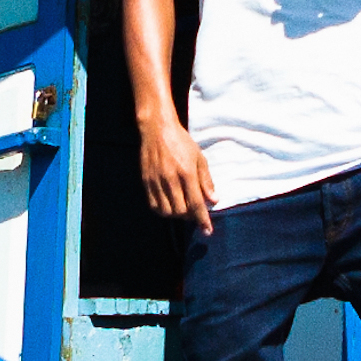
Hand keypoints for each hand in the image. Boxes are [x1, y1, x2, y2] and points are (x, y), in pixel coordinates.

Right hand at [139, 117, 216, 234]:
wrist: (157, 129)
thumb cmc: (182, 142)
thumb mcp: (199, 158)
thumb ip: (206, 181)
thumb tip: (213, 200)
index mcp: (186, 173)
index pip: (196, 204)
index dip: (202, 220)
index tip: (207, 231)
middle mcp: (170, 179)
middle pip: (180, 211)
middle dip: (189, 216)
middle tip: (194, 212)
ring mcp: (156, 181)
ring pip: (166, 211)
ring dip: (176, 215)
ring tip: (182, 208)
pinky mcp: (146, 181)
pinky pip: (153, 205)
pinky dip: (163, 210)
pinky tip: (169, 206)